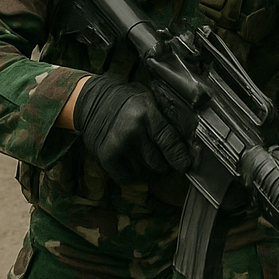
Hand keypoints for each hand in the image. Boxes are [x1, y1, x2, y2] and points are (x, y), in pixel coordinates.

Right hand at [73, 75, 192, 182]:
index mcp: (147, 114)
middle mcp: (133, 131)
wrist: (92, 100)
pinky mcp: (106, 157)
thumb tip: (186, 142)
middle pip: (158, 162)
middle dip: (164, 163)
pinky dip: (132, 174)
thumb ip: (164, 119)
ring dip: (148, 168)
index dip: (179, 157)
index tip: (186, 165)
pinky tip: (132, 162)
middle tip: (163, 157)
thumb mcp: (149, 100)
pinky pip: (127, 177)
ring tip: (144, 154)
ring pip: (144, 171)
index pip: (169, 141)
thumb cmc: (126, 100)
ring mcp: (118, 146)